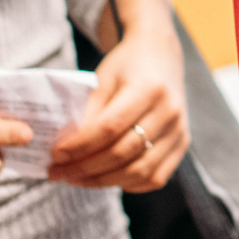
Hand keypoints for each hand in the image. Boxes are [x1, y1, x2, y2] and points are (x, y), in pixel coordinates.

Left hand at [48, 10, 188, 192]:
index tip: (55, 155)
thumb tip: (65, 152)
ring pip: (138, 171)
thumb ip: (88, 114)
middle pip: (122, 152)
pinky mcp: (182, 144)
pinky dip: (127, 184)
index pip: (110, 127)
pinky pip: (154, 178)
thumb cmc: (128, 65)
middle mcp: (169, 111)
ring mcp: (179, 130)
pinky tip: (106, 177)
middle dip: (84, 168)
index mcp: (149, 88)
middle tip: (57, 172)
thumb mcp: (103, 79)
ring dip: (101, 181)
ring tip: (75, 178)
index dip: (80, 146)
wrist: (161, 55)